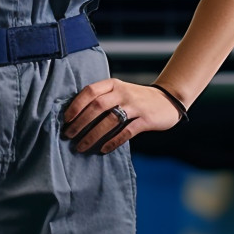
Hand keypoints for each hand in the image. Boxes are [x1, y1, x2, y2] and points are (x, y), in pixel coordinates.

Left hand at [63, 79, 180, 153]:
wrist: (168, 99)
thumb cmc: (137, 98)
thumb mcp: (119, 91)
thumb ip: (102, 98)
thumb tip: (76, 115)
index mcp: (113, 84)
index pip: (90, 91)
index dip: (76, 105)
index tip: (65, 119)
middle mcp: (122, 92)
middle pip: (97, 106)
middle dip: (80, 122)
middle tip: (68, 135)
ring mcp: (135, 105)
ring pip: (109, 120)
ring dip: (92, 135)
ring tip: (81, 146)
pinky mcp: (146, 119)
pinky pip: (126, 132)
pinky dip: (113, 141)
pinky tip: (103, 149)